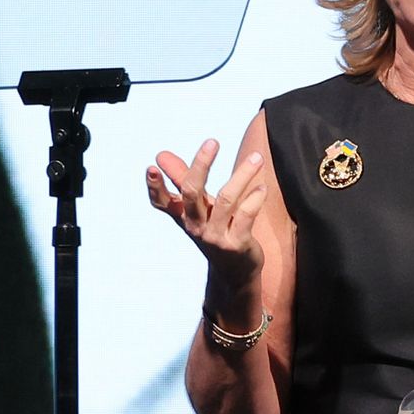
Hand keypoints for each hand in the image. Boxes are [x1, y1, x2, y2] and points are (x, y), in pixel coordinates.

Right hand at [146, 139, 267, 292]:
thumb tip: (161, 155)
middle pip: (192, 192)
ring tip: (257, 158)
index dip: (154, 187)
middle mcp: (196, 226)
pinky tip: (262, 186)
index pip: (162, 202)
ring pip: (226, 199)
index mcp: (184, 216)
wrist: (234, 272)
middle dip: (201, 165)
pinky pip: (246, 215)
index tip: (152, 167)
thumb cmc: (215, 230)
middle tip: (212, 142)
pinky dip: (255, 198)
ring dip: (242, 175)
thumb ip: (181, 179)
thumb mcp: (198, 207)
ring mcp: (216, 236)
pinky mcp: (237, 244)